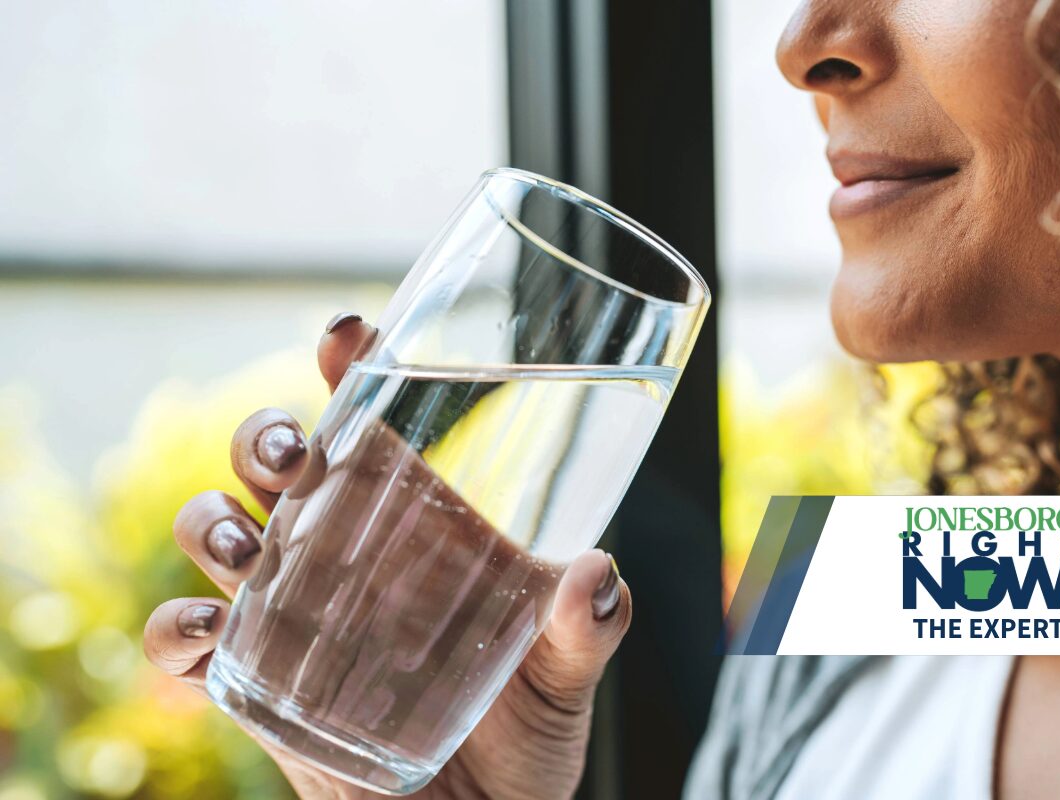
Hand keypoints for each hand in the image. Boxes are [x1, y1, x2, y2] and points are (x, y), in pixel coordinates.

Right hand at [142, 312, 632, 799]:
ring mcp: (292, 613)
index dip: (350, 364)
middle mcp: (345, 551)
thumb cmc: (526, 733)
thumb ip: (589, 625)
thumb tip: (596, 574)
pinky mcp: (254, 684)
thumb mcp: (567, 671)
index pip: (373, 420)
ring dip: (212, 521)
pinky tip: (208, 635)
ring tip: (248, 543)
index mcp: (417, 522)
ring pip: (217, 530)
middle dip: (264, 436)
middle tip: (294, 456)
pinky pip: (187, 643)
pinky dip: (177, 631)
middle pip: (276, 459)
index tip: (347, 334)